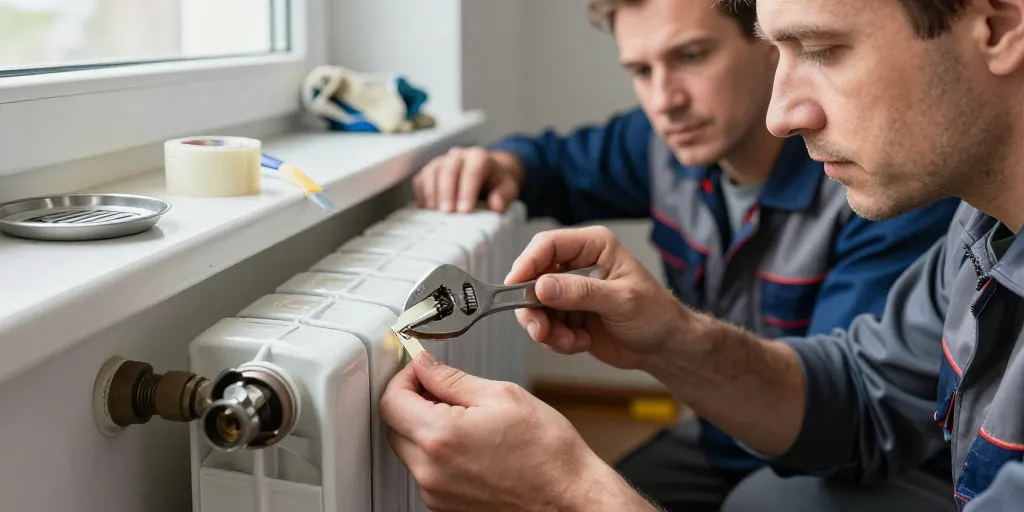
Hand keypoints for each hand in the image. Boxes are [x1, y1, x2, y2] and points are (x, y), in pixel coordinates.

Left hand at [380, 352, 617, 511]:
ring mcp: (436, 493)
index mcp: (441, 436)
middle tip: (441, 389)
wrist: (568, 498)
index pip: (392, 400)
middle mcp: (431, 471)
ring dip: (424, 427)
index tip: (420, 370)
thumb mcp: (502, 396)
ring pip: (409, 449)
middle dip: (411, 401)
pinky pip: (426, 471)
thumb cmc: (548, 453)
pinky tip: (470, 442)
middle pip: (395, 426)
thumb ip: (453, 378)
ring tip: (464, 417)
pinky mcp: (445, 506)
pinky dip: (438, 452)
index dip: (404, 377)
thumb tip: (425, 366)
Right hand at [412, 147, 523, 212]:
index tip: (465, 210)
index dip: (467, 190)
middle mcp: (458, 155)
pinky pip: (420, 179)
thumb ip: (504, 195)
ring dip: (432, 194)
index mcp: (479, 156)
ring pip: (431, 173)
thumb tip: (496, 205)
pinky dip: (421, 195)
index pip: (472, 171)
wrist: (486, 172)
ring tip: (435, 214)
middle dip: (446, 192)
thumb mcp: (508, 187)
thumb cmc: (496, 181)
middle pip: (449, 169)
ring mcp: (442, 161)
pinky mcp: (430, 170)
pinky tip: (426, 210)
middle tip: (447, 212)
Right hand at [506, 225, 687, 369]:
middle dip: (533, 308)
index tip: (514, 287)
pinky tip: (580, 343)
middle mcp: (576, 265)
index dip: (526, 264)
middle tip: (541, 330)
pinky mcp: (566, 316)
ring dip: (547, 330)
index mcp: (592, 246)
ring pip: (534, 307)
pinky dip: (557, 341)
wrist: (664, 347)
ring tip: (572, 342)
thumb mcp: (621, 300)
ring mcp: (569, 292)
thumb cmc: (656, 314)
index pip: (547, 245)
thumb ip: (581, 292)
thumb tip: (543, 286)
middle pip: (532, 278)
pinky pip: (545, 327)